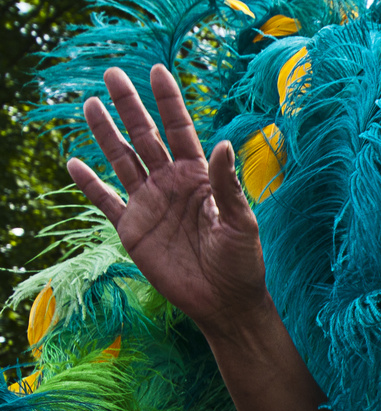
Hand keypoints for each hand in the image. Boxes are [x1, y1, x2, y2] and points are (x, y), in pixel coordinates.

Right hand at [67, 64, 270, 339]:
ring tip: (90, 105)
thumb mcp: (241, 223)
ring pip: (123, 161)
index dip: (169, 102)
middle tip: (113, 74)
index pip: (180, 131)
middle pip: (145, 137)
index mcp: (199, 179)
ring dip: (106, 134)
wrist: (225, 303)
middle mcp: (171, 186)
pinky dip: (90, 184)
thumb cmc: (241, 264)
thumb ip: (228, 185)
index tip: (158, 71)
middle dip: (130, 106)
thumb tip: (224, 145)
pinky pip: (106, 201)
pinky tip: (74, 163)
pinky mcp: (134, 230)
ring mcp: (150, 206)